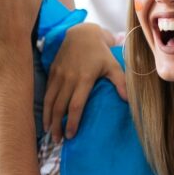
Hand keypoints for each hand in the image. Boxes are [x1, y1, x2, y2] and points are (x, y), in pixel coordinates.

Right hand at [43, 23, 125, 141]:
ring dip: (48, 118)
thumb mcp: (113, 65)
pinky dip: (45, 105)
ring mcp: (58, 75)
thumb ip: (121, 82)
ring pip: (50, 100)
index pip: (75, 105)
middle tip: (57, 141)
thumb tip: (128, 101)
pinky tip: (45, 116)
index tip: (71, 135)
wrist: (81, 33)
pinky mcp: (52, 71)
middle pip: (59, 107)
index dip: (71, 122)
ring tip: (48, 132)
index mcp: (84, 79)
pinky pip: (47, 92)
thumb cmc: (100, 52)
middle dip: (57, 125)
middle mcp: (68, 78)